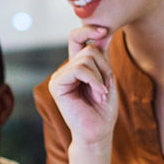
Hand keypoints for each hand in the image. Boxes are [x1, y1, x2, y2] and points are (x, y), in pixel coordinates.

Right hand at [48, 25, 117, 145]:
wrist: (97, 133)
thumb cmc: (103, 110)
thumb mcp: (106, 76)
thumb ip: (102, 56)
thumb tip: (104, 31)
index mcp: (75, 66)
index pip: (78, 38)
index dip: (89, 30)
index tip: (105, 31)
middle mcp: (65, 70)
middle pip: (88, 48)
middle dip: (105, 66)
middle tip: (107, 86)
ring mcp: (59, 77)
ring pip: (86, 58)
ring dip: (102, 76)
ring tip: (102, 94)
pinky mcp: (56, 85)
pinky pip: (79, 69)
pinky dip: (95, 81)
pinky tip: (99, 95)